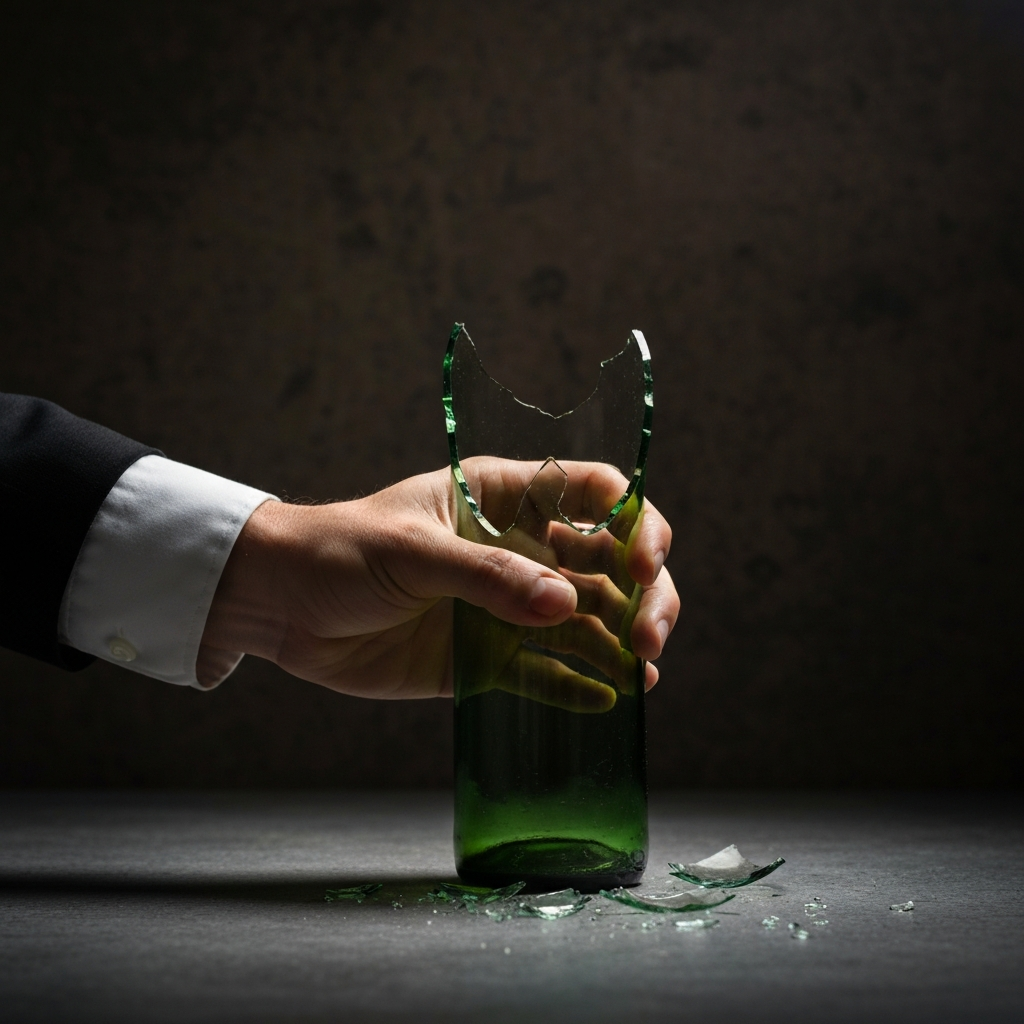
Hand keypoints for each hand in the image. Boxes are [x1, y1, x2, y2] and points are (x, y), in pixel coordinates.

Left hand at [197, 463, 678, 698]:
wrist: (281, 607)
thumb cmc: (339, 551)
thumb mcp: (411, 552)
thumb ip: (486, 576)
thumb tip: (563, 604)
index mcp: (505, 498)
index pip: (594, 492)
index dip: (634, 520)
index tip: (645, 559)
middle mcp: (519, 551)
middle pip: (609, 563)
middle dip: (644, 595)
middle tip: (649, 637)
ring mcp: (506, 607)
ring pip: (588, 622)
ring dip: (622, 644)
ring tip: (641, 673)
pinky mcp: (486, 658)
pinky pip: (545, 673)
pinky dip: (579, 686)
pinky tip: (610, 700)